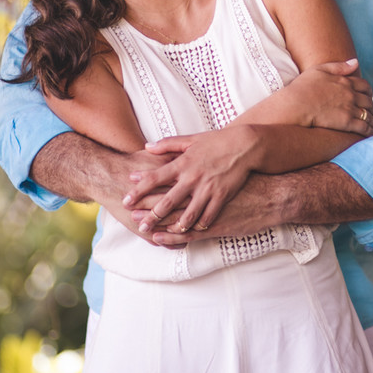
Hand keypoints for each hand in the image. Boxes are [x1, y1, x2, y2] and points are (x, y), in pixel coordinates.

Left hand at [123, 126, 259, 233]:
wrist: (246, 145)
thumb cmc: (218, 141)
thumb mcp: (191, 140)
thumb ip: (168, 144)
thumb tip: (148, 147)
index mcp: (183, 163)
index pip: (154, 178)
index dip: (138, 190)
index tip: (126, 200)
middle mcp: (192, 177)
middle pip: (167, 200)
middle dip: (152, 215)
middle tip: (140, 226)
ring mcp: (208, 188)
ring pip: (187, 213)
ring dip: (174, 225)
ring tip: (164, 232)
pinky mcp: (222, 196)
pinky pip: (208, 215)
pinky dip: (199, 224)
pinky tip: (192, 230)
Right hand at [281, 59, 372, 135]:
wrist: (295, 105)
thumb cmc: (303, 87)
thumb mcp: (319, 69)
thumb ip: (339, 66)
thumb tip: (355, 62)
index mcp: (345, 81)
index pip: (365, 86)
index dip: (368, 92)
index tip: (368, 96)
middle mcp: (350, 94)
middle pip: (368, 100)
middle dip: (371, 106)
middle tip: (370, 111)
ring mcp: (349, 108)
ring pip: (368, 114)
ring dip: (372, 119)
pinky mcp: (347, 122)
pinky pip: (364, 127)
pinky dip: (370, 130)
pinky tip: (371, 133)